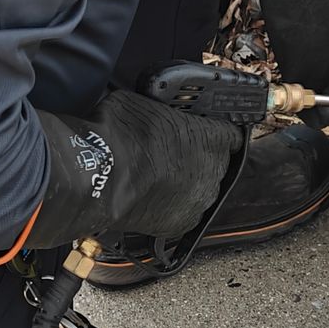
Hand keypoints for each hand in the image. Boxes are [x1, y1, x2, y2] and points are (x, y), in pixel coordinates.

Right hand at [31, 87, 243, 245]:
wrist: (97, 176)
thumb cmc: (118, 134)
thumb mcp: (142, 103)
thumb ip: (161, 110)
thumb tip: (153, 111)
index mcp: (211, 136)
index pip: (230, 134)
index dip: (216, 132)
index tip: (206, 132)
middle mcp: (213, 170)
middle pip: (217, 163)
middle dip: (199, 157)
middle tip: (172, 153)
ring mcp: (199, 200)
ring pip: (201, 190)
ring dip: (187, 183)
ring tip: (159, 176)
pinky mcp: (181, 224)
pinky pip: (184, 212)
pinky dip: (172, 206)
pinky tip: (153, 196)